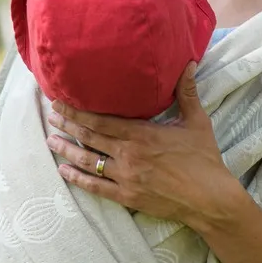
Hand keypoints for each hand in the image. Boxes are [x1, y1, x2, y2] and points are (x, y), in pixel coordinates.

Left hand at [45, 62, 243, 229]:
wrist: (210, 199)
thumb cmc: (204, 159)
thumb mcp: (197, 122)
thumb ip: (186, 93)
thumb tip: (188, 63)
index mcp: (142, 134)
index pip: (101, 120)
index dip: (77, 111)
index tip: (60, 103)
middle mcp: (128, 154)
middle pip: (89, 137)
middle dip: (67, 126)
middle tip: (51, 117)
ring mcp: (125, 177)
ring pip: (87, 161)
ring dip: (66, 150)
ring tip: (51, 140)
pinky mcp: (126, 196)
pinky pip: (95, 186)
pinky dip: (76, 178)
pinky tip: (63, 170)